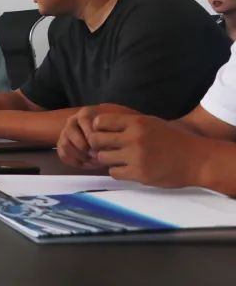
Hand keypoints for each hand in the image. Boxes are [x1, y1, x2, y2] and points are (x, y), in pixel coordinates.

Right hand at [57, 104, 141, 169]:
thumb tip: (110, 145)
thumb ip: (116, 130)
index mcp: (85, 113)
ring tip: (94, 161)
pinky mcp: (62, 144)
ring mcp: (66, 132)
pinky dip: (75, 161)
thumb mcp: (122, 125)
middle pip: (71, 134)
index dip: (94, 139)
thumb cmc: (118, 129)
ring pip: (66, 145)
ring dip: (80, 155)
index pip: (85, 125)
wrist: (109, 132)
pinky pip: (62, 154)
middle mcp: (73, 121)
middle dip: (85, 148)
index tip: (106, 148)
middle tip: (98, 156)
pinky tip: (87, 164)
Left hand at [87, 114, 206, 188]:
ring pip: (102, 158)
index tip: (104, 133)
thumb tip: (100, 125)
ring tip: (119, 159)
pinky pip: (114, 173)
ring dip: (107, 159)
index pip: (100, 121)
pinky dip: (118, 171)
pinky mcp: (139, 173)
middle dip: (98, 145)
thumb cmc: (174, 140)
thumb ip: (128, 123)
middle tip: (106, 148)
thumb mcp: (151, 122)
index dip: (98, 128)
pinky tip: (128, 169)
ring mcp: (136, 156)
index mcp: (136, 122)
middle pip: (96, 140)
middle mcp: (133, 138)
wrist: (197, 159)